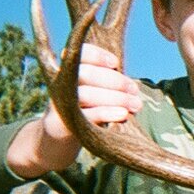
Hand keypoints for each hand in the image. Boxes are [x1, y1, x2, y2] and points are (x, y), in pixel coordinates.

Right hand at [7, 42, 141, 176]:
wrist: (57, 139)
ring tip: (136, 105)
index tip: (115, 62)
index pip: (80, 54)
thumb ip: (108, 87)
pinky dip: (105, 113)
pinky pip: (85, 115)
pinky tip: (122, 115)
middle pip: (86, 74)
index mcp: (70, 71)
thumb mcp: (94, 94)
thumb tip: (133, 88)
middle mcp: (62, 84)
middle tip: (134, 90)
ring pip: (86, 94)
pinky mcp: (60, 123)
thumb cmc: (83, 111)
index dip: (97, 55)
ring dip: (115, 98)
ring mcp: (59, 103)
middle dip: (115, 81)